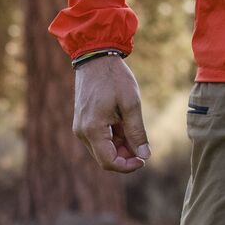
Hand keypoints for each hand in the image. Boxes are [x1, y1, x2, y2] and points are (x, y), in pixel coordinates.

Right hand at [73, 54, 149, 172]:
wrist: (95, 57)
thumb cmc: (114, 78)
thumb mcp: (131, 104)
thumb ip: (137, 132)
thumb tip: (144, 156)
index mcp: (93, 129)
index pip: (109, 162)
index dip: (128, 166)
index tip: (144, 159)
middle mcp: (82, 132)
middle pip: (105, 158)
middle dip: (125, 156)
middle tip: (143, 144)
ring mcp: (80, 128)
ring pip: (102, 150)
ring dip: (120, 146)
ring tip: (132, 127)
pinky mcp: (82, 123)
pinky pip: (99, 139)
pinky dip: (113, 138)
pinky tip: (123, 123)